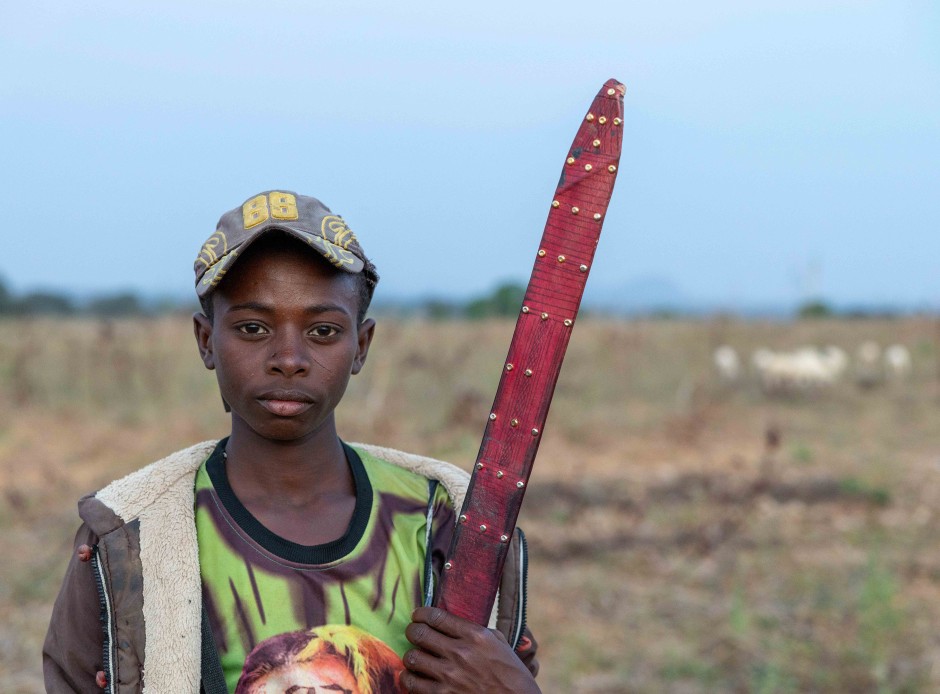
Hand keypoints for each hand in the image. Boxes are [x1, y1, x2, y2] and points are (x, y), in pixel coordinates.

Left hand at [401, 606, 540, 692]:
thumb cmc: (510, 674)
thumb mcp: (498, 644)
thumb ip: (476, 631)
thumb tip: (453, 623)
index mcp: (475, 636)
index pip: (436, 617)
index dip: (421, 614)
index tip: (418, 616)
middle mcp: (461, 653)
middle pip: (419, 634)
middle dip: (412, 631)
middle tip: (413, 633)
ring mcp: (450, 677)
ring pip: (412, 658)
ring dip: (411, 657)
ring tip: (414, 658)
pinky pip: (413, 684)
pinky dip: (410, 679)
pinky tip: (414, 677)